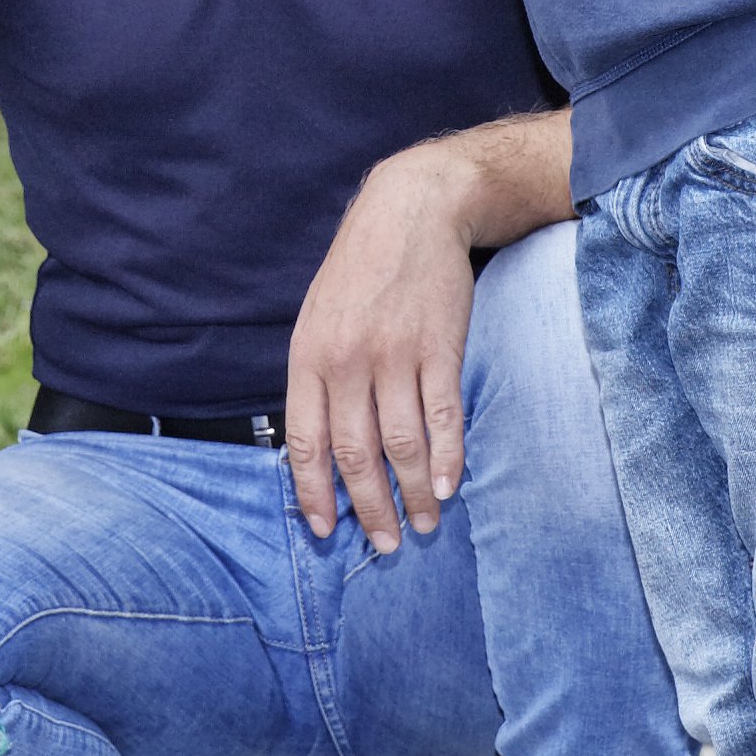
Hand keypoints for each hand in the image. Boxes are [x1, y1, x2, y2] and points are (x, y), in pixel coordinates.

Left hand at [285, 162, 478, 549]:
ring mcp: (396, 355)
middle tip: (385, 543)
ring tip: (423, 524)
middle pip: (356, 453)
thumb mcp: (316, 319)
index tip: (328, 530)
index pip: (306, 442)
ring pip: (402, 444)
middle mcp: (348, 361)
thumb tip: (320, 449)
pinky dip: (448, 457)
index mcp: (309, 358)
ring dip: (414, 492)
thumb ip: (317, 380)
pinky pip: (443, 415)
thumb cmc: (359, 272)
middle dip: (370, 508)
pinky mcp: (440, 347)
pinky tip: (449, 485)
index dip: (316, 492)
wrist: (410, 211)